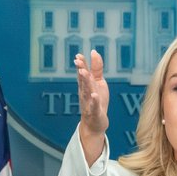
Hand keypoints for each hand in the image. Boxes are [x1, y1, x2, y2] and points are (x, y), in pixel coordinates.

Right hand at [75, 50, 108, 164]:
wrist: (94, 124)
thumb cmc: (96, 101)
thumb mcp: (98, 83)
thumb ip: (96, 68)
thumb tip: (94, 51)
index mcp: (86, 86)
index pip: (82, 73)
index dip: (81, 64)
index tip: (78, 56)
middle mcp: (85, 93)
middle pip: (83, 81)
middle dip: (81, 71)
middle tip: (78, 62)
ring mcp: (88, 103)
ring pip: (87, 92)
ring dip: (85, 83)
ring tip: (85, 73)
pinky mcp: (94, 113)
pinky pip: (94, 107)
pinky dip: (94, 101)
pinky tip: (95, 95)